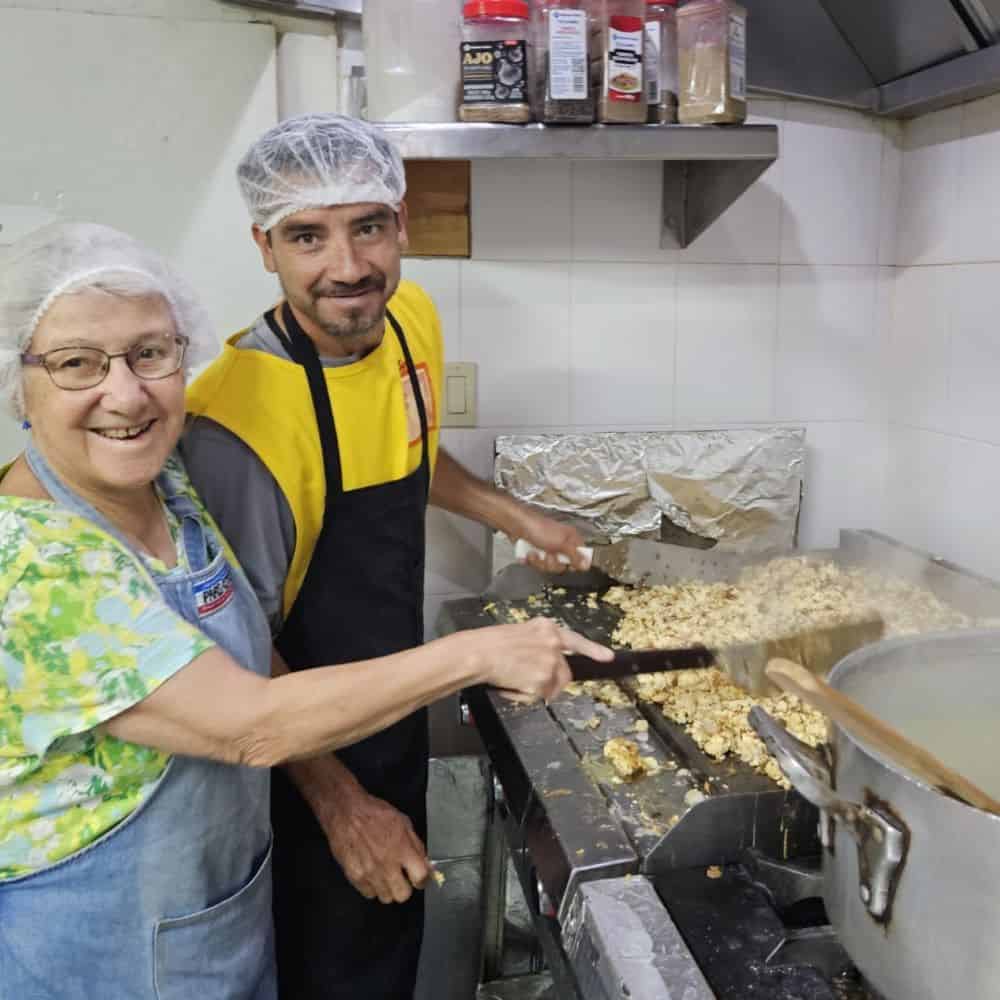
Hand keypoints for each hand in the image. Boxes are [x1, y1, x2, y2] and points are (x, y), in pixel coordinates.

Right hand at [320, 790, 430, 903]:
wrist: (345, 811)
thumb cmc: (375, 813)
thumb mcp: (403, 822)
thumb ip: (416, 846)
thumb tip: (426, 864)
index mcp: (402, 849)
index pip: (420, 878)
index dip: (423, 880)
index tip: (419, 878)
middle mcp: (386, 864)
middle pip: (402, 895)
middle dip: (405, 888)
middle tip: (401, 878)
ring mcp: (369, 873)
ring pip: (385, 898)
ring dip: (388, 888)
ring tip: (384, 874)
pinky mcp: (354, 876)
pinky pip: (368, 894)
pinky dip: (372, 887)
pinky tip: (371, 873)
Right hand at [470, 618, 612, 702]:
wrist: (478, 653)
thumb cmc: (490, 643)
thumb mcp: (520, 632)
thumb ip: (538, 642)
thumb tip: (545, 658)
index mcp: (547, 628)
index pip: (576, 640)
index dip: (593, 650)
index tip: (607, 657)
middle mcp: (553, 644)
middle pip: (565, 671)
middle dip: (552, 680)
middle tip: (530, 681)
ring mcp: (550, 663)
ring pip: (553, 686)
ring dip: (538, 689)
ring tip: (515, 680)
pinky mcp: (543, 681)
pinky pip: (539, 697)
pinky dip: (523, 696)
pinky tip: (510, 686)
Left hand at [511, 508, 588, 573]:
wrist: (516, 524)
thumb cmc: (538, 528)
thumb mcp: (561, 543)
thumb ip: (575, 555)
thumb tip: (586, 564)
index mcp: (571, 540)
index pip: (580, 557)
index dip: (574, 564)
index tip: (568, 565)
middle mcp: (561, 544)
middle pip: (562, 566)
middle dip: (551, 563)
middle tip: (548, 555)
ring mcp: (548, 549)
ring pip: (548, 567)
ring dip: (539, 562)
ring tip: (535, 552)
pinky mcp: (536, 552)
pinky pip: (536, 564)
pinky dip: (530, 560)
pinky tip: (528, 553)